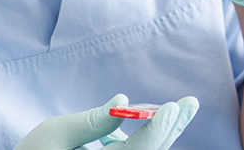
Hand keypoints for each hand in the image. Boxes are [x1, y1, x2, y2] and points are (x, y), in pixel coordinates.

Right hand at [13, 95, 199, 149]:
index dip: (158, 130)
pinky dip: (148, 142)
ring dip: (164, 135)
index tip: (173, 106)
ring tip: (178, 110)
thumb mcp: (53, 134)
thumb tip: (123, 102)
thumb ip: (91, 121)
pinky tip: (156, 124)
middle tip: (189, 104)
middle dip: (171, 129)